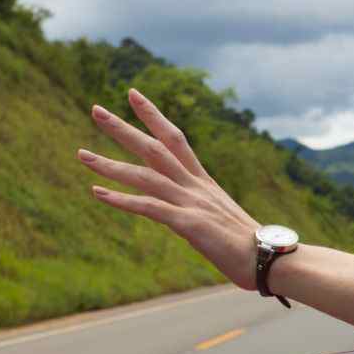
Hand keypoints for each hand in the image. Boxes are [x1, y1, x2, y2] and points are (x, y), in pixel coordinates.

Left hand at [77, 89, 260, 289]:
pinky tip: (98, 193)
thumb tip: (187, 217)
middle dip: (123, 128)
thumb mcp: (221, 221)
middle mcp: (195, 187)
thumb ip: (201, 211)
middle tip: (95, 109)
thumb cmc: (251, 247)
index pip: (175, 139)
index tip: (132, 94)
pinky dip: (123, 200)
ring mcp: (192, 203)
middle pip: (154, 148)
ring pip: (145, 175)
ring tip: (82, 155)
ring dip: (111, 164)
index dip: (153, 115)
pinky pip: (150, 208)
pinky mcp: (190, 225)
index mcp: (203, 183)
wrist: (271, 259)